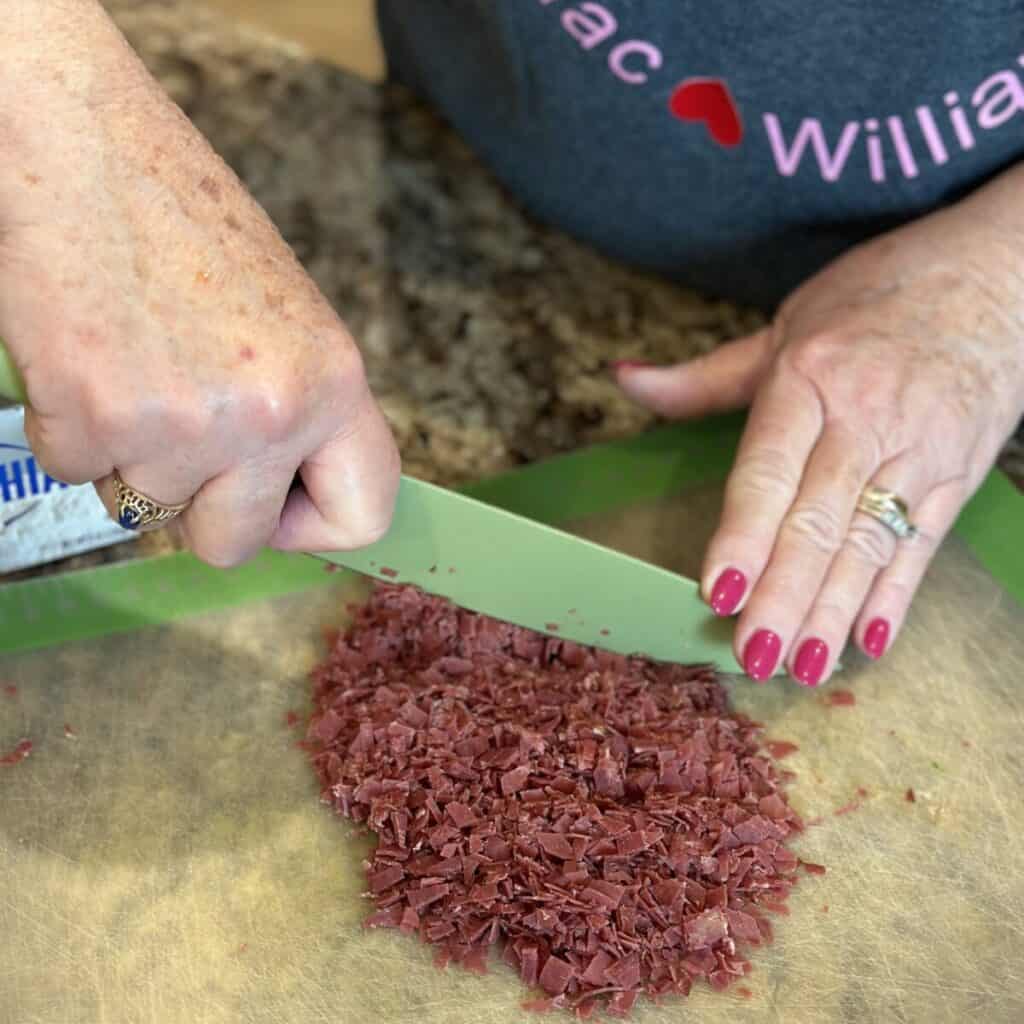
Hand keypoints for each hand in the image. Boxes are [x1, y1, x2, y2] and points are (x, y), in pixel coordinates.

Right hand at [0, 1, 398, 565]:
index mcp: (336, 383)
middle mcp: (272, 412)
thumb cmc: (187, 221)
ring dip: (131, 453)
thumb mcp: (286, 322)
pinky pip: (78, 472)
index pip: (365, 515)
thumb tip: (292, 494)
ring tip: (133, 361)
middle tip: (182, 432)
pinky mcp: (90, 415)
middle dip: (200, 507)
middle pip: (233, 545)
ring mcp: (181, 421)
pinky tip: (86, 355)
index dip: (314, 524)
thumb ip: (302, 414)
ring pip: (146, 506)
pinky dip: (72, 429)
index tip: (279, 504)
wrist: (84, 142)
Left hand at [617, 171, 1023, 684]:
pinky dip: (896, 596)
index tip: (719, 590)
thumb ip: (705, 376)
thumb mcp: (786, 325)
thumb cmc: (878, 298)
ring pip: (869, 544)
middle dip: (784, 594)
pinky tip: (869, 641)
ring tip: (802, 664)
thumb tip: (625, 381)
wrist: (997, 274)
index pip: (769, 469)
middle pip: (818, 520)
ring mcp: (917, 450)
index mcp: (810, 378)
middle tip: (753, 653)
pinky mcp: (956, 475)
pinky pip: (921, 545)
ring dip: (833, 610)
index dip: (744, 533)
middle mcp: (866, 417)